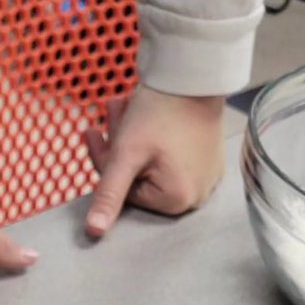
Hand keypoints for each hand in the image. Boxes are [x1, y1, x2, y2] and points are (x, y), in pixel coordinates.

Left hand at [85, 87, 225, 238]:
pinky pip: (172, 157)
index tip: (95, 133)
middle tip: (110, 110)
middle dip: (117, 147)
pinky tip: (142, 114)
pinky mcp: (210, 158)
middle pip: (139, 179)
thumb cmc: (159, 113)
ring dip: (130, 138)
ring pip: (152, 165)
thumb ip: (109, 194)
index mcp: (177, 200)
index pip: (126, 192)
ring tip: (121, 105)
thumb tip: (94, 233)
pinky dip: (154, 140)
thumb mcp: (126, 155)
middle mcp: (197, 195)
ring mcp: (207, 177)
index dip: (107, 164)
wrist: (195, 72)